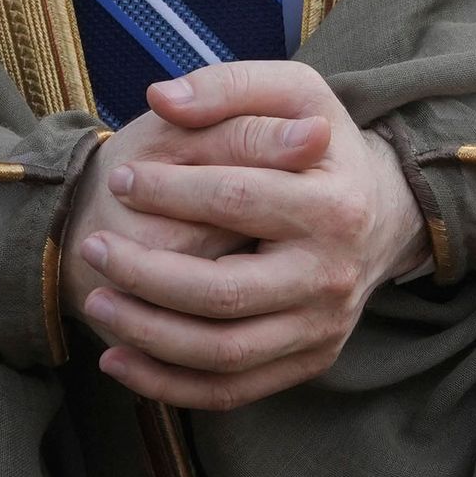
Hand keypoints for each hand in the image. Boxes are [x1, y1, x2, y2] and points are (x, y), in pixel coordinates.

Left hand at [64, 60, 432, 411]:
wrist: (380, 214)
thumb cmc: (319, 149)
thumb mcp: (295, 93)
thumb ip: (228, 86)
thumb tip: (162, 100)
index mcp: (335, 204)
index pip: (238, 201)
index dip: (168, 191)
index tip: (120, 179)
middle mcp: (333, 275)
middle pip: (223, 293)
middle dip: (144, 274)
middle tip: (95, 247)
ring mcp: (323, 327)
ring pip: (221, 353)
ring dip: (146, 335)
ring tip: (97, 303)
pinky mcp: (309, 361)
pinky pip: (230, 391)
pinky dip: (167, 384)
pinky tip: (119, 359)